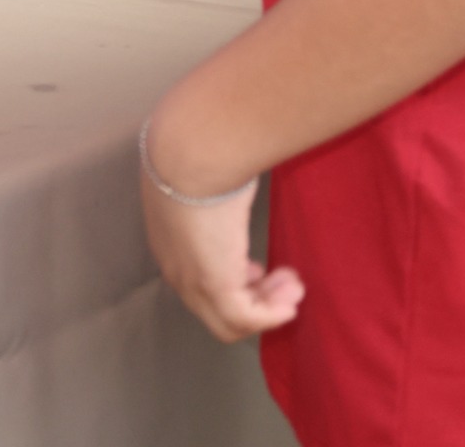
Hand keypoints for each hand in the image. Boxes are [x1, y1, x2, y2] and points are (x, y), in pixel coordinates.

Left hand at [139, 158, 303, 343]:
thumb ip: (220, 179)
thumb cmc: (204, 144)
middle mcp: (176, 266)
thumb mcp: (209, 169)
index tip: (258, 269)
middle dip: (254, 297)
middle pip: (214, 307)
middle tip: (284, 281)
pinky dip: (270, 315)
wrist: (193, 144)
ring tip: (293, 287)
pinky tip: (290, 303)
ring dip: (267, 307)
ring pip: (229, 319)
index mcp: (171, 238)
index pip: (199, 278)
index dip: (233, 278)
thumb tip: (242, 165)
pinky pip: (246, 319)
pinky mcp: (216, 283)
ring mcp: (193, 279)